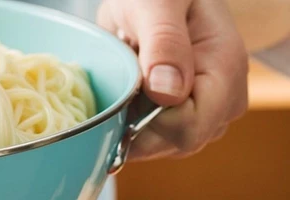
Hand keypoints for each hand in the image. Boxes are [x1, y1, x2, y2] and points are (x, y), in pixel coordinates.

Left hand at [96, 0, 248, 160]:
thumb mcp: (158, 3)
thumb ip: (165, 42)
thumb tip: (166, 94)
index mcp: (225, 70)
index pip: (189, 127)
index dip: (146, 121)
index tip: (121, 91)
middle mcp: (222, 99)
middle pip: (174, 142)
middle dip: (135, 123)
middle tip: (119, 79)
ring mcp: (205, 111)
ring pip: (160, 144)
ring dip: (129, 120)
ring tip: (124, 79)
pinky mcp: (183, 116)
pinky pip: (151, 136)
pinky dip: (128, 119)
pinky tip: (124, 90)